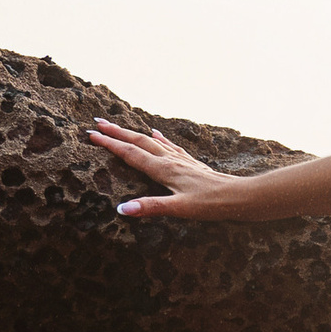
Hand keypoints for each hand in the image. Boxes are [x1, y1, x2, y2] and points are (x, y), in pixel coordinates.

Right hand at [89, 120, 254, 222]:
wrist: (239, 196)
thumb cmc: (210, 204)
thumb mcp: (179, 209)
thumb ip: (150, 207)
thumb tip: (122, 209)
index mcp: (163, 169)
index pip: (130, 153)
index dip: (109, 144)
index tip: (91, 134)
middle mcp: (170, 160)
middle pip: (138, 141)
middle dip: (116, 132)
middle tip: (97, 122)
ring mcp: (181, 160)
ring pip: (152, 141)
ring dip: (133, 133)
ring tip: (119, 125)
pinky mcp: (191, 163)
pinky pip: (170, 146)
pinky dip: (159, 139)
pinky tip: (157, 134)